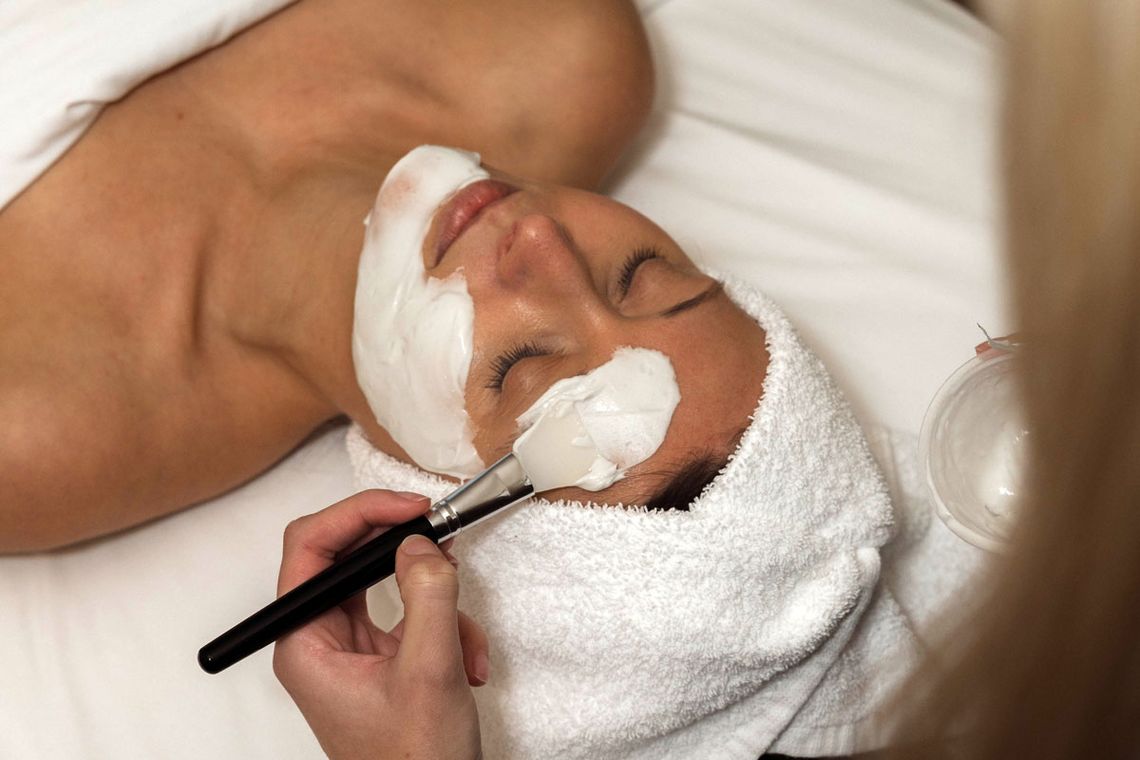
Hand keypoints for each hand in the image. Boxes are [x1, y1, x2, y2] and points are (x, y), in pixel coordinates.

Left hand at [272, 490, 485, 759]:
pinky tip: (469, 660)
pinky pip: (413, 616)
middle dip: (403, 552)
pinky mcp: (382, 659)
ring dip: (438, 604)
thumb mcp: (429, 672)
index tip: (410, 507)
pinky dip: (449, 628)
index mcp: (305, 643)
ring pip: (390, 587)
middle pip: (350, 559)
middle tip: (440, 534)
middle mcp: (320, 642)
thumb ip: (427, 597)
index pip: (311, 547)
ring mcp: (351, 650)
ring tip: (464, 637)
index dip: (360, 514)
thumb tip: (420, 543)